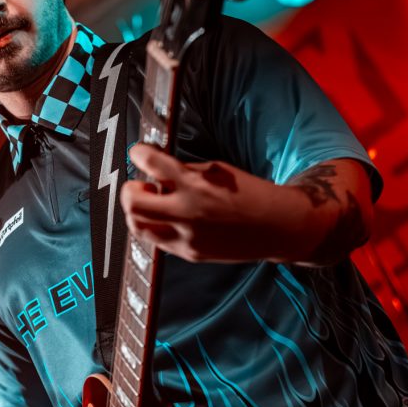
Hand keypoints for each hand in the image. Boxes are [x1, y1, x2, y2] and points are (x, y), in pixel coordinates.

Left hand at [121, 143, 292, 262]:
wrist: (277, 227)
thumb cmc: (250, 194)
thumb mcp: (216, 171)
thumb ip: (184, 171)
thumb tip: (155, 169)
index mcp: (196, 185)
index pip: (152, 164)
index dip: (139, 154)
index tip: (138, 153)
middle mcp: (188, 212)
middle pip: (133, 203)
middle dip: (130, 190)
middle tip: (138, 185)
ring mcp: (186, 237)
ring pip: (138, 227)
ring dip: (137, 212)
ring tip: (152, 204)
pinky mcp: (189, 253)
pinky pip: (157, 240)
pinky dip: (155, 225)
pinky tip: (168, 218)